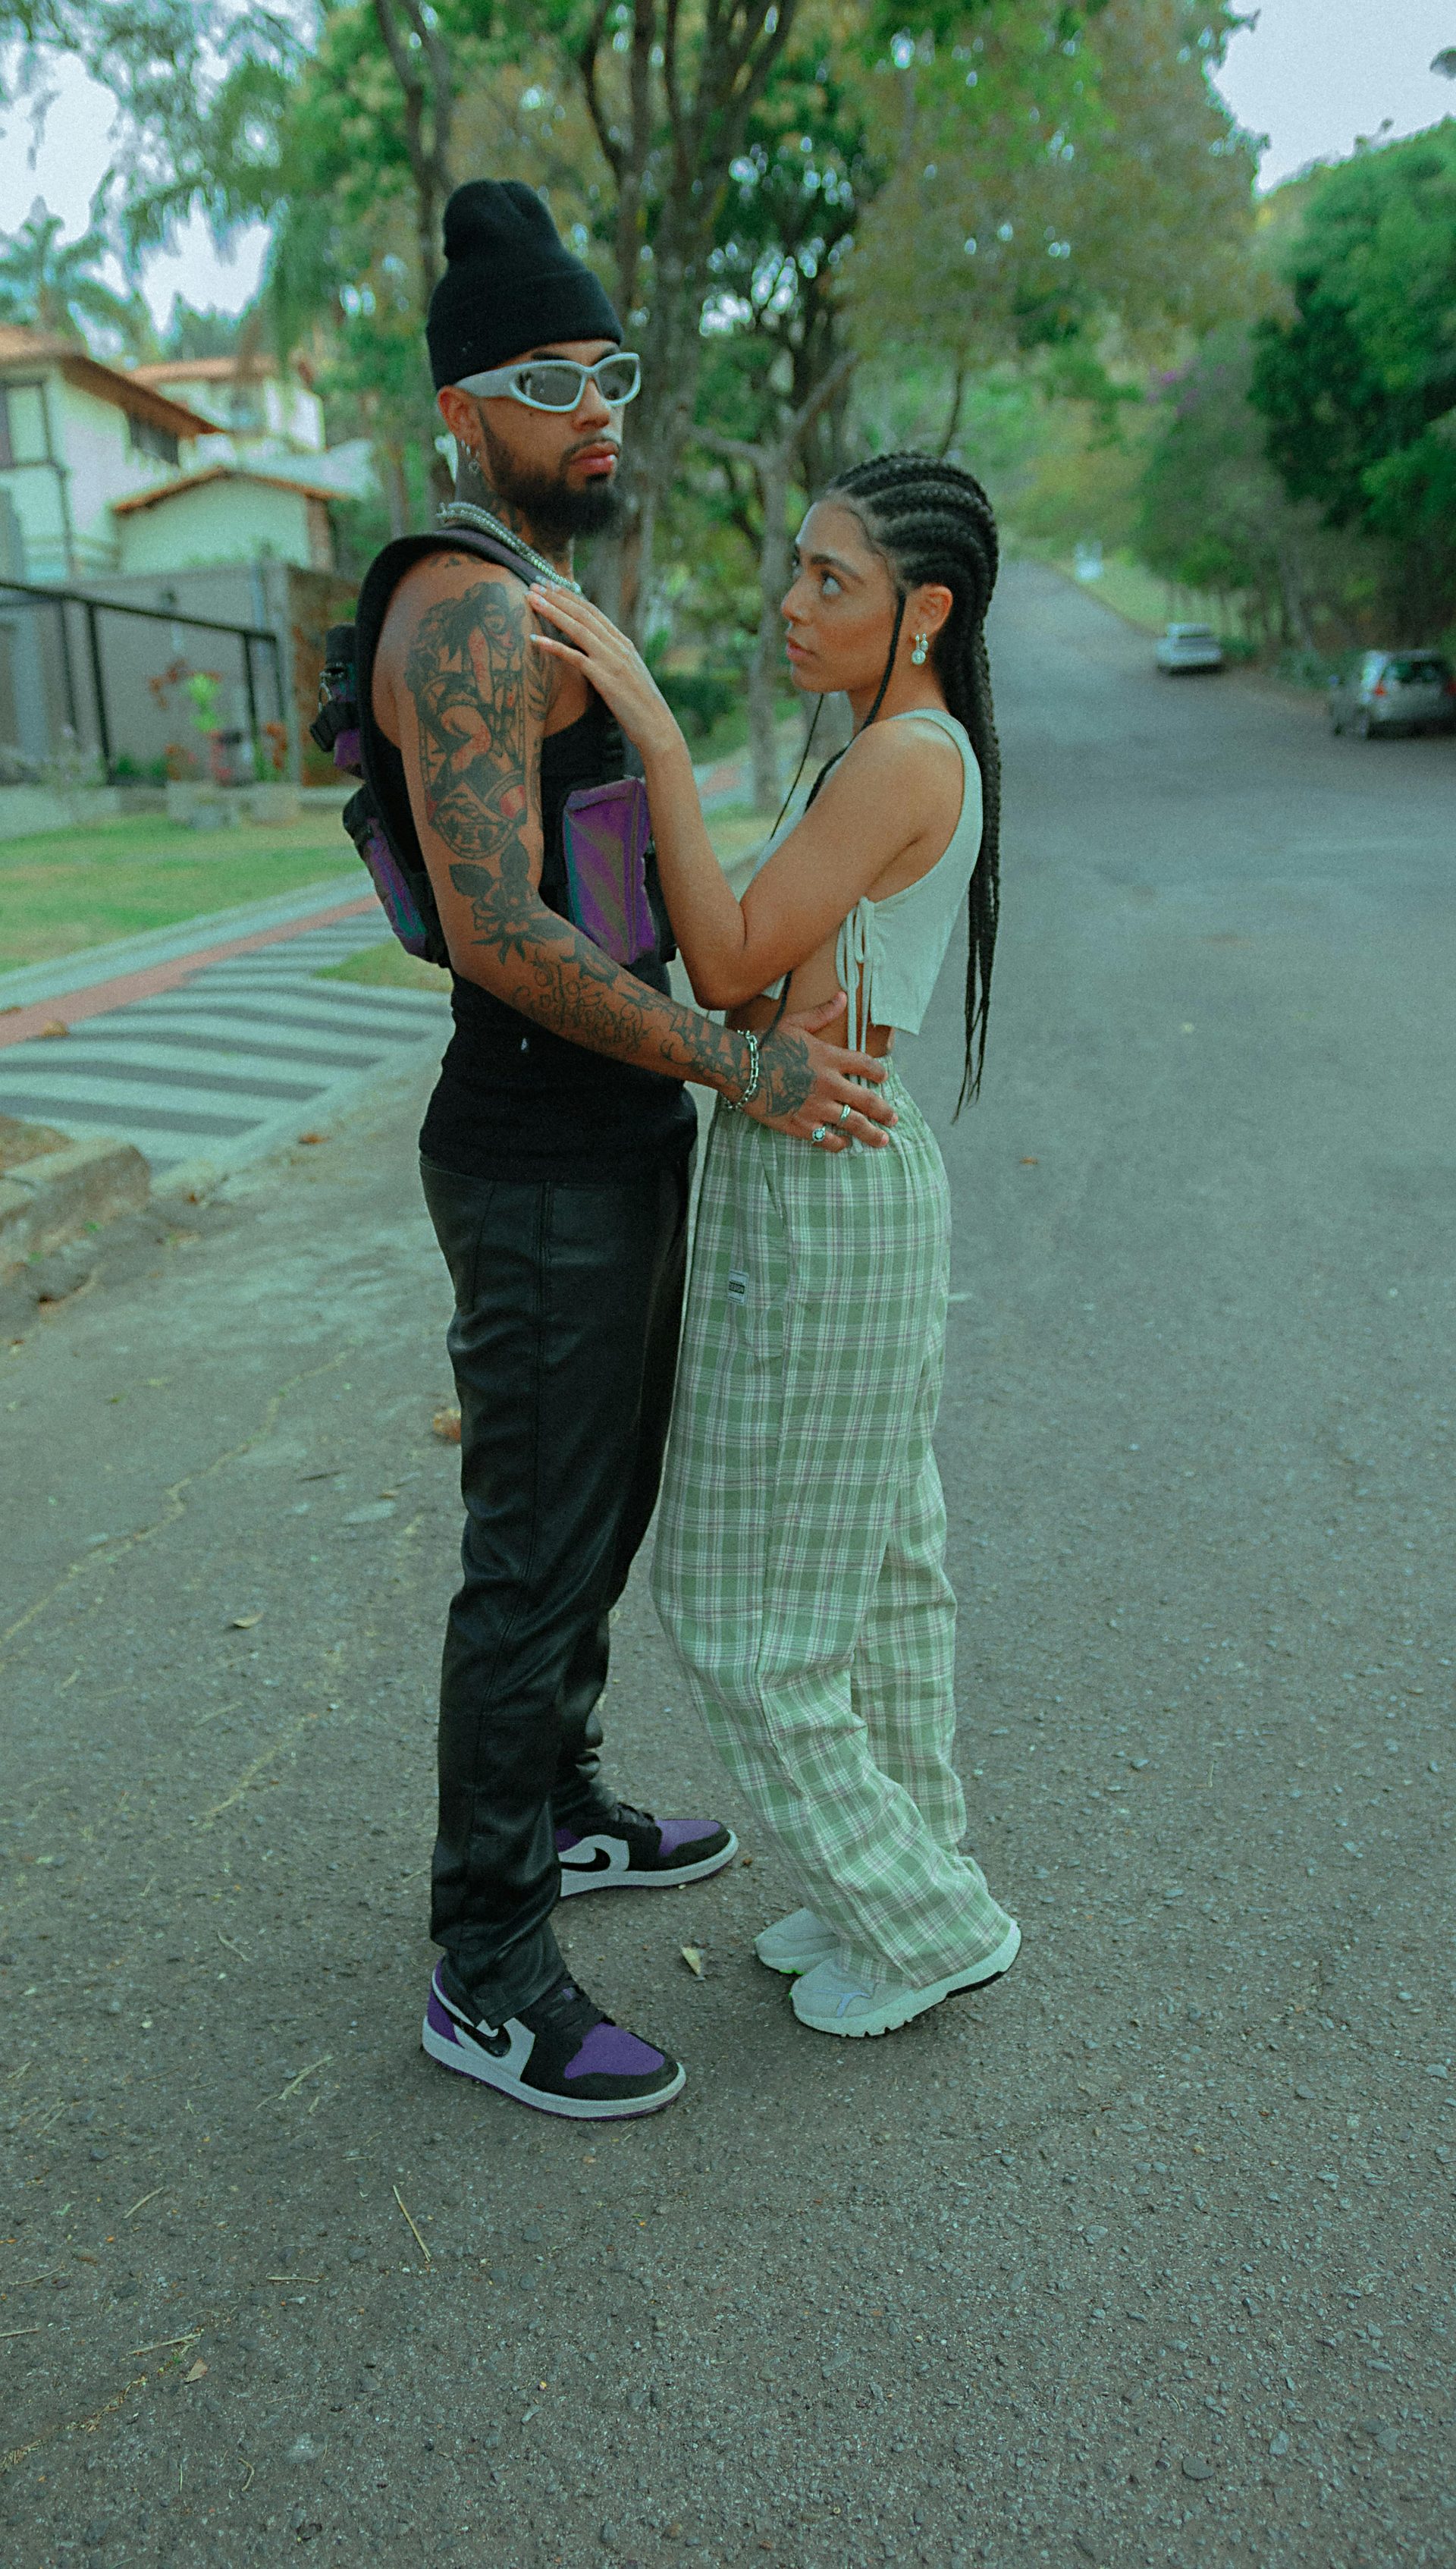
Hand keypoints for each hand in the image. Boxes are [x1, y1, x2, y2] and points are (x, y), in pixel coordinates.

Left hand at [527, 585, 682, 763]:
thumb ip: (612, 659)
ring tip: (531, 600)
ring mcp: (612, 661)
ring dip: (552, 612)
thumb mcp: (628, 674)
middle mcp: (618, 646)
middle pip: (583, 614)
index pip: (593, 612)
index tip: (551, 585)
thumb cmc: (640, 706)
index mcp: (623, 643)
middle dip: (557, 597)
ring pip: (578, 629)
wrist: (657, 726)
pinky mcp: (605, 679)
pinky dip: (555, 647)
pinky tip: (535, 640)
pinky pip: (575, 658)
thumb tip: (594, 654)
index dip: (570, 596)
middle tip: (534, 584)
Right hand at [748, 999, 895, 1150]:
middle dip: (884, 1112)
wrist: (738, 1069)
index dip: (878, 1072)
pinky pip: (828, 1139)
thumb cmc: (764, 1044)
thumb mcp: (795, 1023)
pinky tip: (844, 1144)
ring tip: (882, 1140)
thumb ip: (822, 1013)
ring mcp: (816, 1107)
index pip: (866, 1065)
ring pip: (853, 1123)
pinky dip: (838, 1144)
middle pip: (867, 1101)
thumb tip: (842, 996)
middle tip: (893, 1119)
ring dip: (870, 1133)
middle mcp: (829, 1084)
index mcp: (830, 1058)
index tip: (883, 1078)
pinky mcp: (801, 1125)